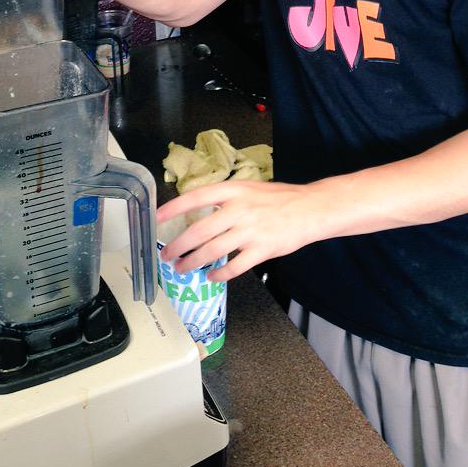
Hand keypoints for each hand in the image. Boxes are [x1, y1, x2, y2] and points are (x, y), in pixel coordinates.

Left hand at [157, 179, 322, 281]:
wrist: (311, 208)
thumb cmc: (278, 198)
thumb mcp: (249, 189)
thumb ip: (225, 200)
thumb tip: (197, 213)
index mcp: (234, 190)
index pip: (197, 197)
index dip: (174, 207)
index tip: (156, 217)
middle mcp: (240, 209)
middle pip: (200, 230)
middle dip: (179, 245)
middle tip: (166, 255)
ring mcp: (251, 230)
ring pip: (213, 251)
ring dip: (193, 262)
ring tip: (182, 268)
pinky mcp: (263, 249)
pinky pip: (235, 266)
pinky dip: (220, 274)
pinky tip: (211, 277)